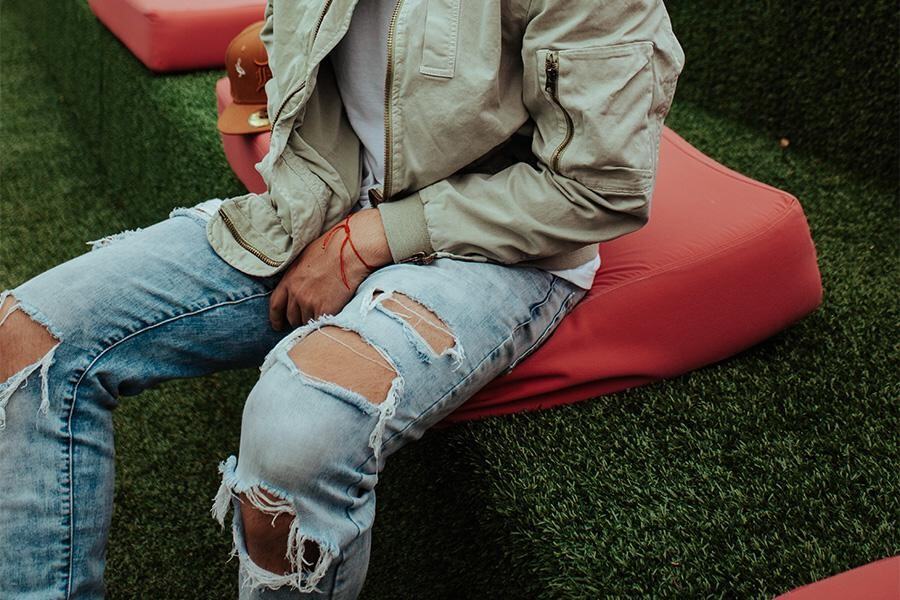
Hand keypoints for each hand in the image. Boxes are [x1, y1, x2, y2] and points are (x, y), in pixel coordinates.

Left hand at [268, 208, 392, 330]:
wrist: (349, 251)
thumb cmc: (332, 249)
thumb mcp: (305, 259)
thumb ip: (297, 276)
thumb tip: (298, 284)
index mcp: (289, 279)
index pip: (275, 305)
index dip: (276, 318)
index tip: (279, 324)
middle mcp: (296, 293)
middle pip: (292, 317)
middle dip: (298, 319)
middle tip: (307, 317)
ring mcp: (310, 303)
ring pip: (307, 323)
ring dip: (313, 321)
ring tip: (324, 312)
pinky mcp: (326, 310)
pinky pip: (321, 324)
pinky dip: (325, 322)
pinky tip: (331, 316)